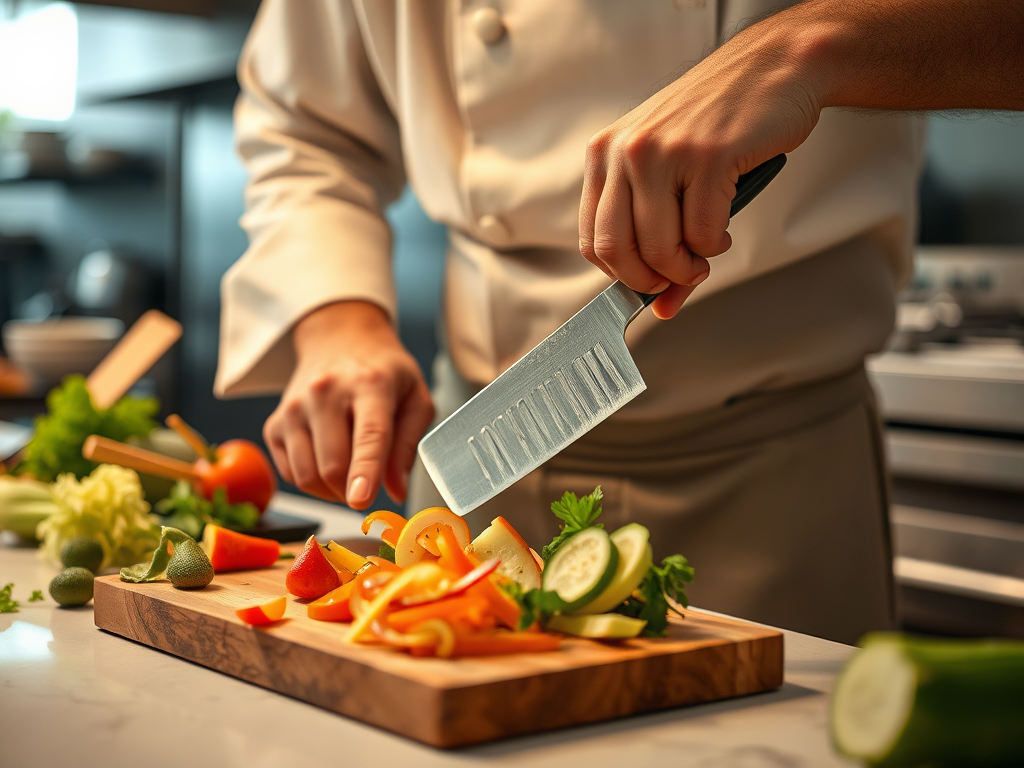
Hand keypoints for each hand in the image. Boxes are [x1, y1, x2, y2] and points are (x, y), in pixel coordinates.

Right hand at [263, 301, 433, 508]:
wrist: (340, 340)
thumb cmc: (384, 373)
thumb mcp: (415, 399)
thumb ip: (409, 446)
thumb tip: (396, 491)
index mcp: (371, 384)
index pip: (368, 434)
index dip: (365, 471)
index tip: (361, 499)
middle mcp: (325, 392)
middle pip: (333, 465)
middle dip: (353, 490)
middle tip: (368, 483)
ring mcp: (295, 407)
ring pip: (306, 476)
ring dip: (331, 491)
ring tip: (349, 473)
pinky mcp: (275, 423)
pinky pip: (290, 474)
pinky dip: (312, 481)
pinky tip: (327, 461)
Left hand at [579, 14, 825, 318]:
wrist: (773, 67)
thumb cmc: (719, 122)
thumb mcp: (672, 172)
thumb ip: (658, 238)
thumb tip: (662, 307)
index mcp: (605, 153)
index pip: (592, 240)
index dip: (621, 274)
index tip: (649, 279)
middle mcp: (626, 151)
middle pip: (616, 251)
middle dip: (650, 280)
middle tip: (678, 277)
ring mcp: (665, 152)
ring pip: (659, 249)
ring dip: (687, 269)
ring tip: (704, 255)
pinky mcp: (709, 156)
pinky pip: (703, 234)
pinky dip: (715, 248)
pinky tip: (723, 231)